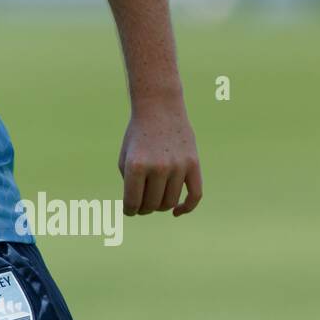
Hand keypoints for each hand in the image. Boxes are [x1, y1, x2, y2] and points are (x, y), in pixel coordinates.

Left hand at [117, 100, 202, 216]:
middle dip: (144, 208)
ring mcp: (178, 166)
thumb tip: (137, 207)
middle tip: (141, 204)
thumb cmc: (138, 136)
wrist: (160, 108)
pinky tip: (177, 211)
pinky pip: (195, 195)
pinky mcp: (194, 164)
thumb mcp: (124, 157)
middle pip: (152, 205)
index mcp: (136, 165)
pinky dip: (186, 208)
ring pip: (170, 202)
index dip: (129, 210)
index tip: (129, 210)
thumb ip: (129, 184)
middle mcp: (158, 167)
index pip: (132, 202)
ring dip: (160, 206)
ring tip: (154, 199)